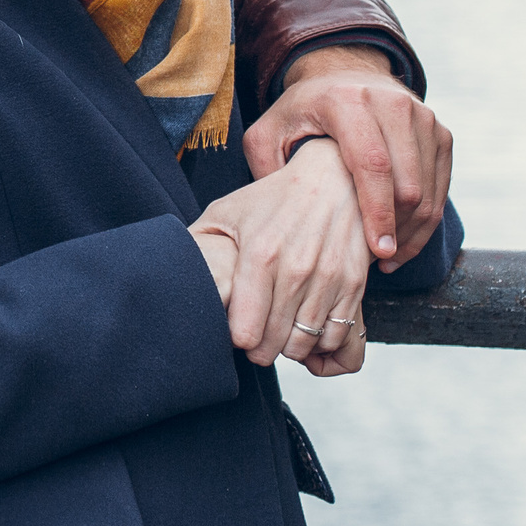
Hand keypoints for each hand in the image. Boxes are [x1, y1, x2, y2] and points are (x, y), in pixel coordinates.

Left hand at [187, 138, 369, 373]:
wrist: (334, 177)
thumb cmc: (274, 198)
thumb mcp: (228, 211)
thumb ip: (199, 243)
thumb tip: (170, 272)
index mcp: (260, 254)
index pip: (245, 332)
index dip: (237, 338)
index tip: (236, 329)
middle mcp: (297, 269)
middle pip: (273, 345)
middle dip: (261, 348)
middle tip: (256, 335)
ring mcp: (329, 277)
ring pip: (306, 345)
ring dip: (290, 347)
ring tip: (280, 330)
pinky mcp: (355, 283)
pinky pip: (337, 336)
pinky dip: (321, 342)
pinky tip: (307, 324)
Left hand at [244, 46, 453, 269]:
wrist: (345, 75)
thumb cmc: (304, 112)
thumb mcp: (269, 131)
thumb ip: (264, 167)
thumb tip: (277, 214)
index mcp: (348, 102)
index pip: (373, 165)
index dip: (377, 212)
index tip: (378, 252)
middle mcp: (392, 103)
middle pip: (406, 183)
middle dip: (395, 229)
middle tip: (376, 261)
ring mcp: (422, 116)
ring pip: (428, 189)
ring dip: (412, 230)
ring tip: (387, 257)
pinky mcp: (439, 131)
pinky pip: (441, 186)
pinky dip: (426, 219)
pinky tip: (403, 240)